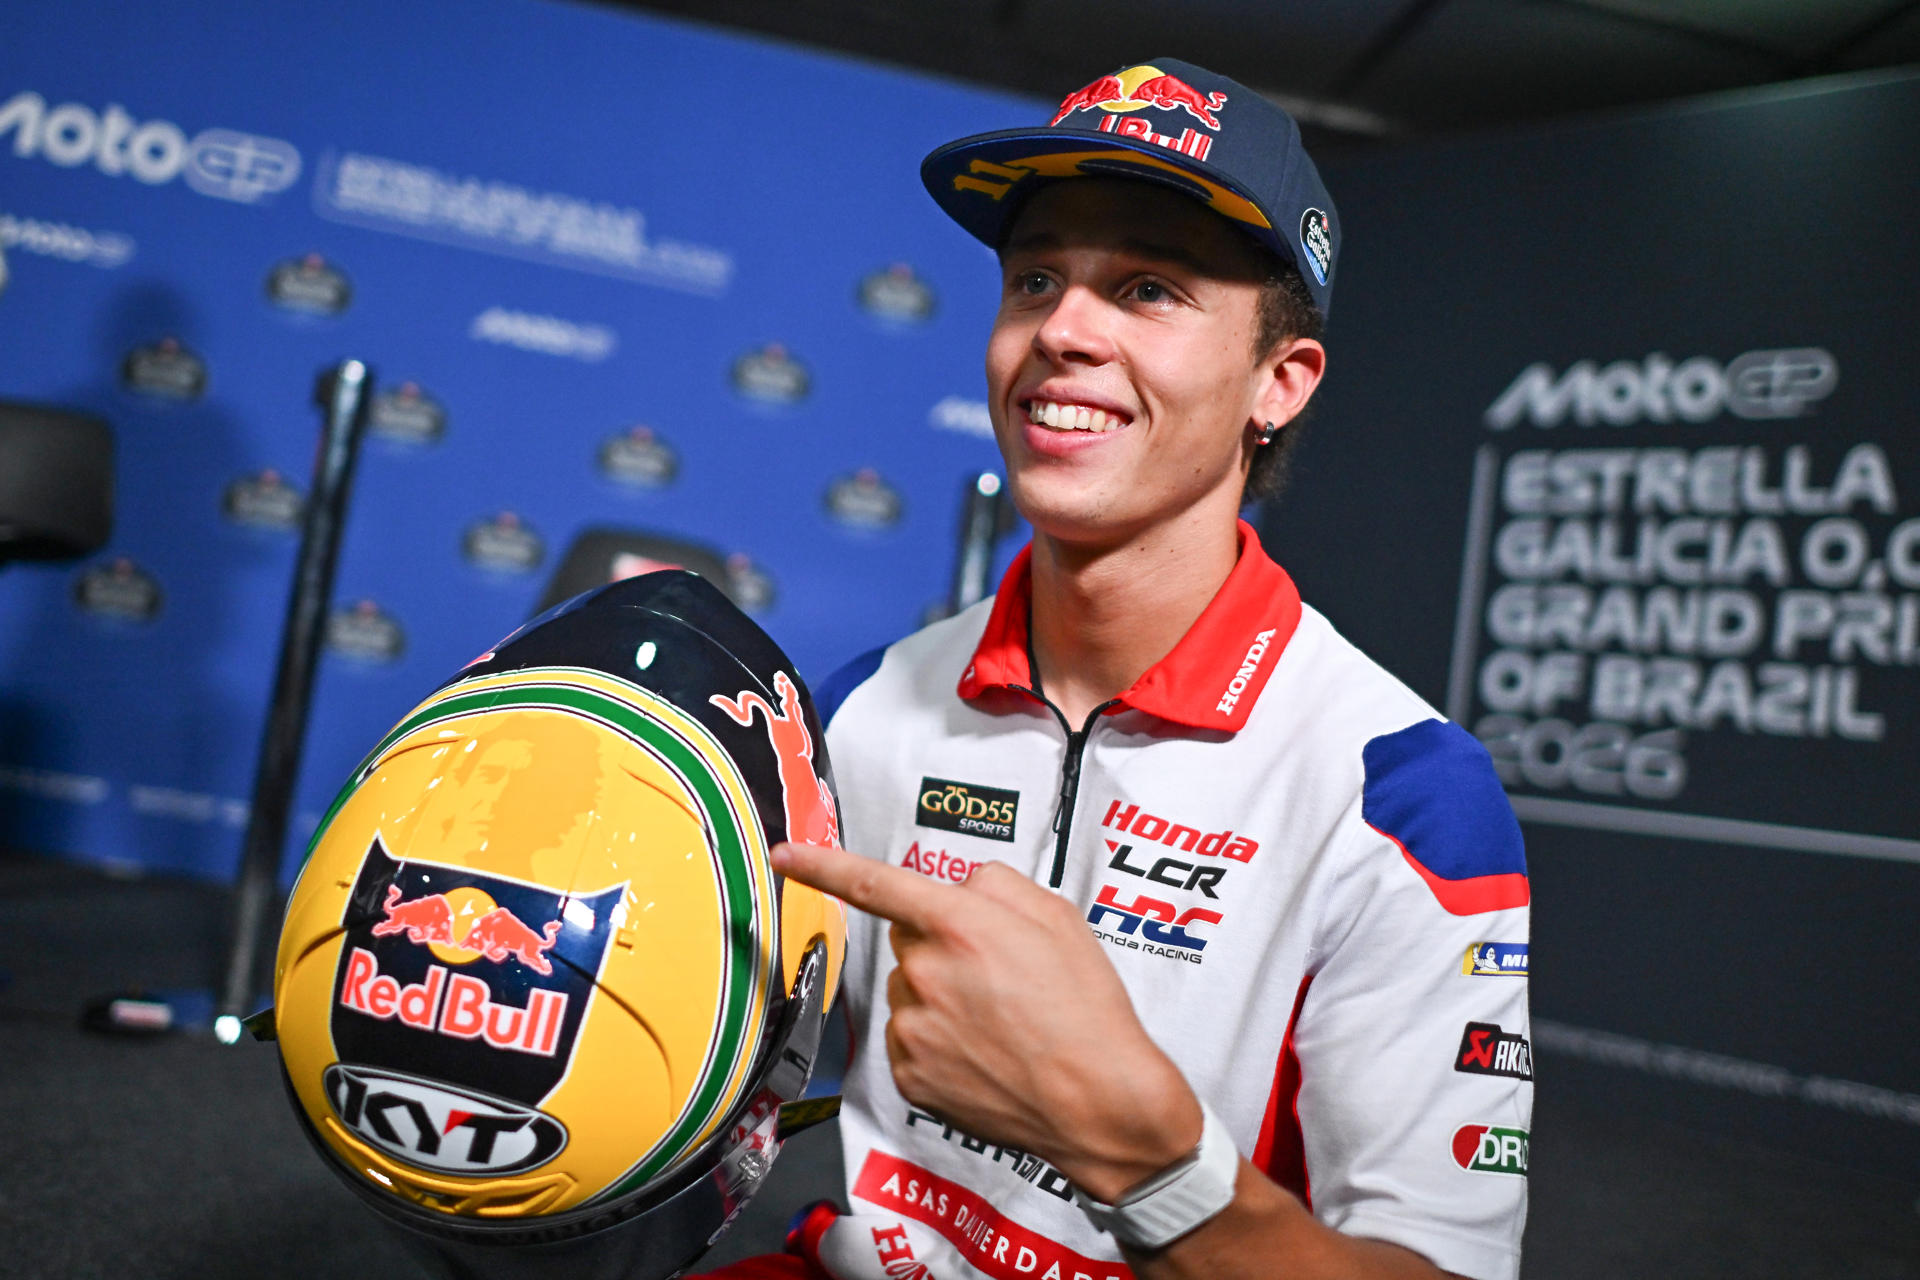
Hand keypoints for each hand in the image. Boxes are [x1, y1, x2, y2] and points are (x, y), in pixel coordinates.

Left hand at [770, 841, 1201, 1200]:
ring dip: (940, 996)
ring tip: (999, 1020)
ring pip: (909, 992)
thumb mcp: (1059, 917)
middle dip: (941, 944)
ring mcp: (913, 1028)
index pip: (873, 883)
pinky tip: (983, 1052)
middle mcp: (925, 973)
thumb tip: (962, 888)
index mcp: (960, 924)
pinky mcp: (910, 1076)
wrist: (1100, 1101)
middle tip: (996, 972)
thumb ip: (998, 886)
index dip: (822, 863)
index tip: (786, 854)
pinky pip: (910, 1040)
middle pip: (908, 939)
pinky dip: (938, 1042)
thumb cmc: (1087, 1011)